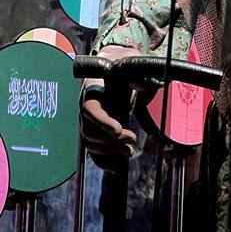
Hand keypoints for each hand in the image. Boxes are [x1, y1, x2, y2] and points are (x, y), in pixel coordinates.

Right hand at [81, 45, 140, 171]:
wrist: (114, 67)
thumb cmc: (122, 65)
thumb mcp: (130, 64)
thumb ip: (136, 72)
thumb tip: (143, 84)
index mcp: (91, 90)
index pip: (89, 110)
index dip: (102, 122)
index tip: (118, 129)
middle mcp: (85, 107)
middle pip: (89, 131)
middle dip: (110, 140)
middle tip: (132, 140)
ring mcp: (89, 121)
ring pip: (91, 144)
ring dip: (110, 151)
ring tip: (129, 152)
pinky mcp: (95, 131)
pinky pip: (94, 151)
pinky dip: (103, 161)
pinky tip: (116, 167)